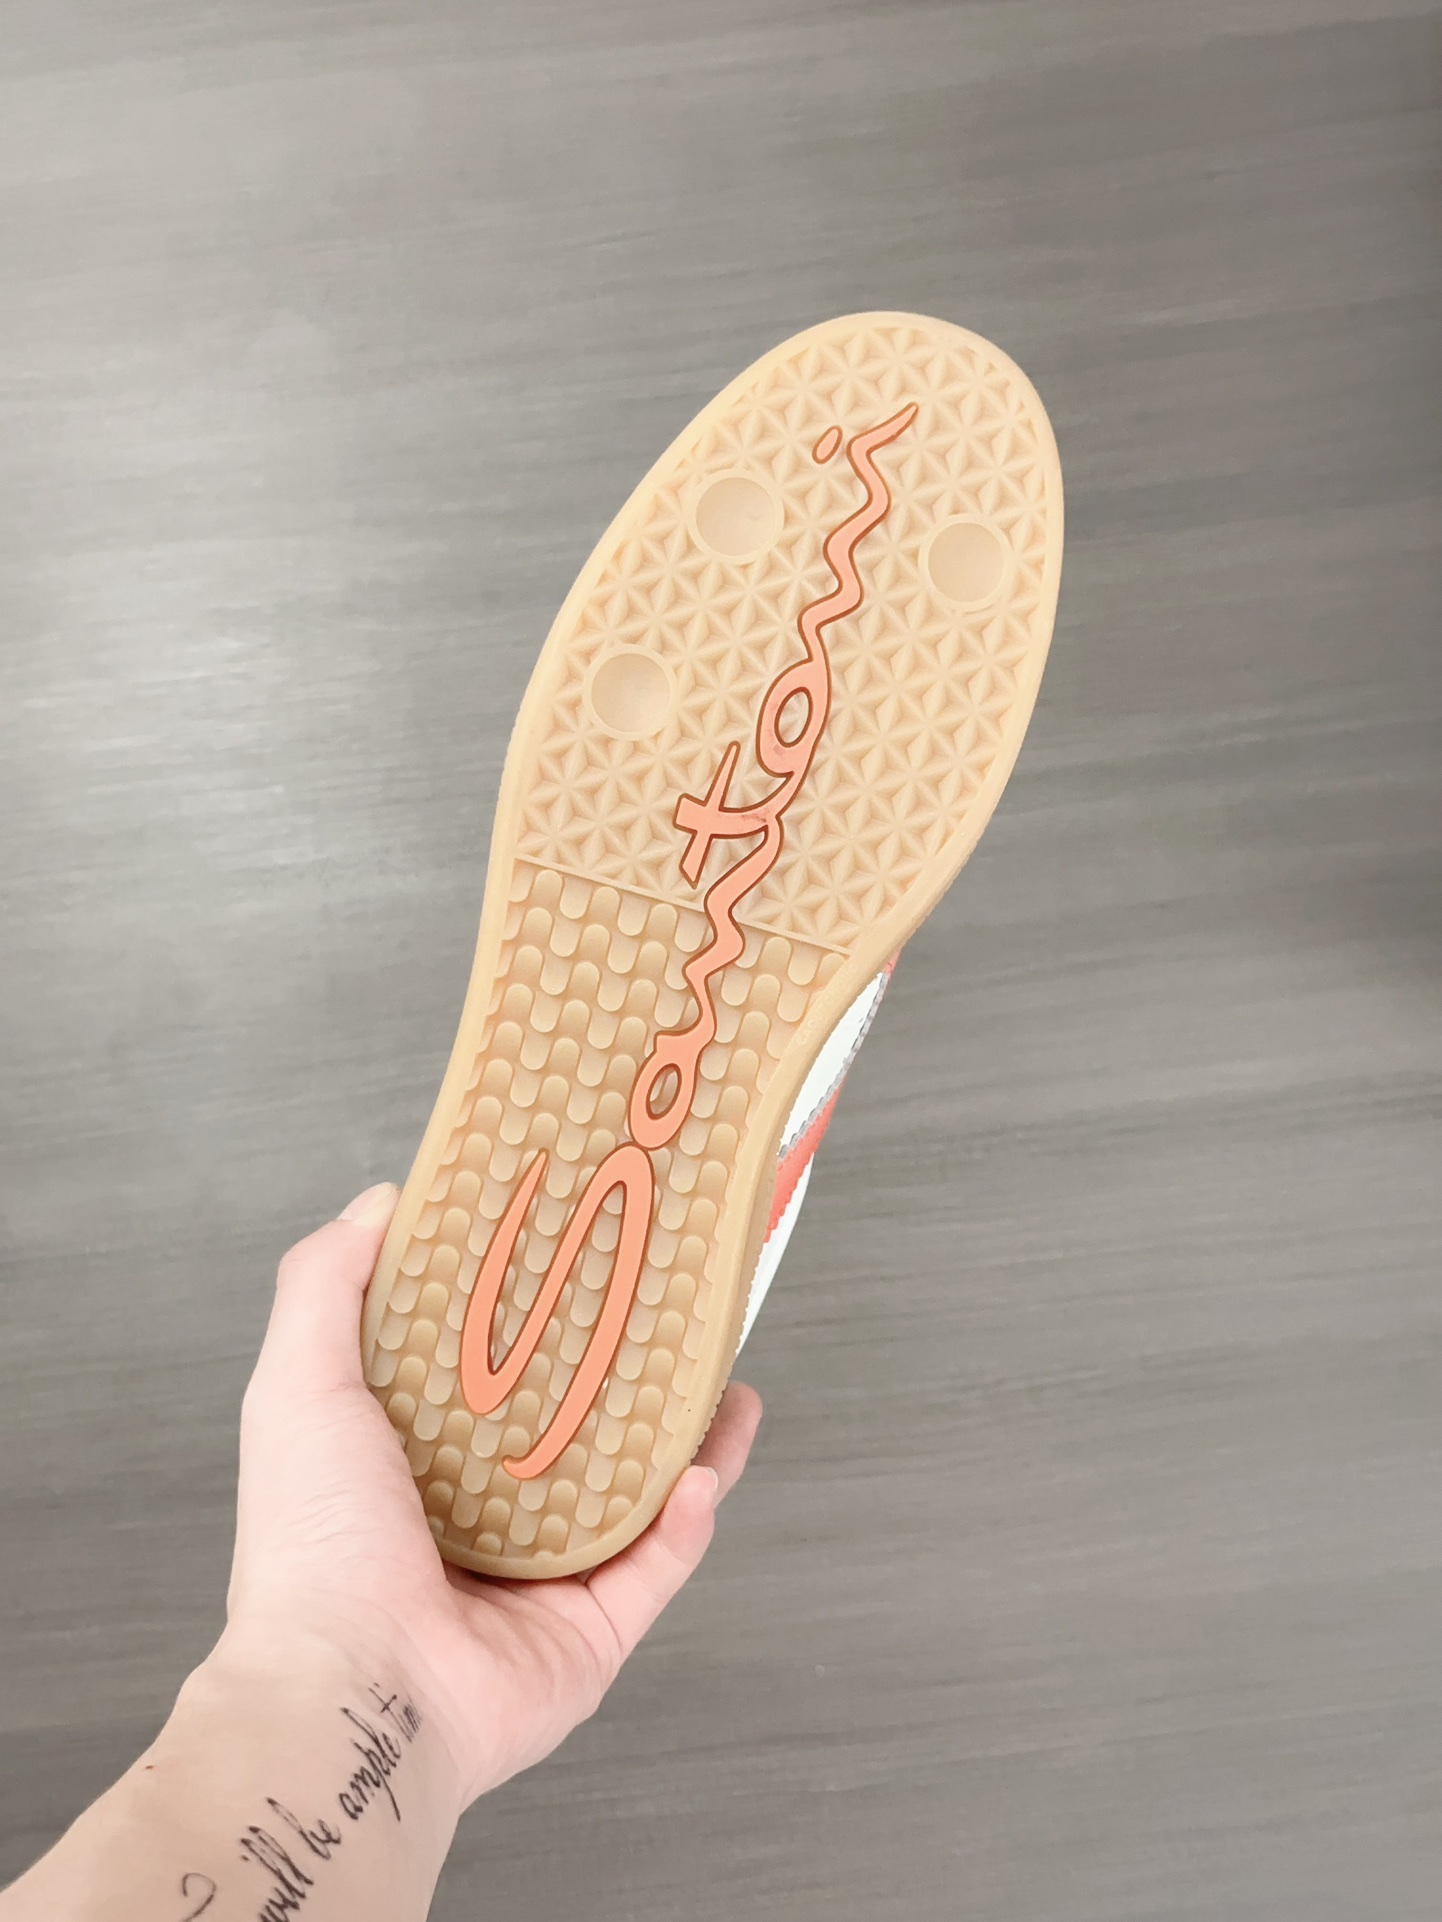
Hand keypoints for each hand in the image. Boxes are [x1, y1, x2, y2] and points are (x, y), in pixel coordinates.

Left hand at [226, 1182, 761, 1812]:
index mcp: (411, 1463)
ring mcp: (538, 1582)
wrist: (350, 1695)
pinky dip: (691, 1516)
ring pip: (633, 1495)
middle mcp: (477, 1520)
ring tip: (725, 1380)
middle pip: (573, 1430)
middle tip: (673, 1309)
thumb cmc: (313, 1546)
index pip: (487, 1372)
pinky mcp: (590, 1634)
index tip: (579, 1249)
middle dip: (627, 1373)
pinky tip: (707, 1465)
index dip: (534, 1310)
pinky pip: (658, 1565)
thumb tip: (381, 1200)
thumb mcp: (298, 1385)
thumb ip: (327, 1283)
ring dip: (685, 1440)